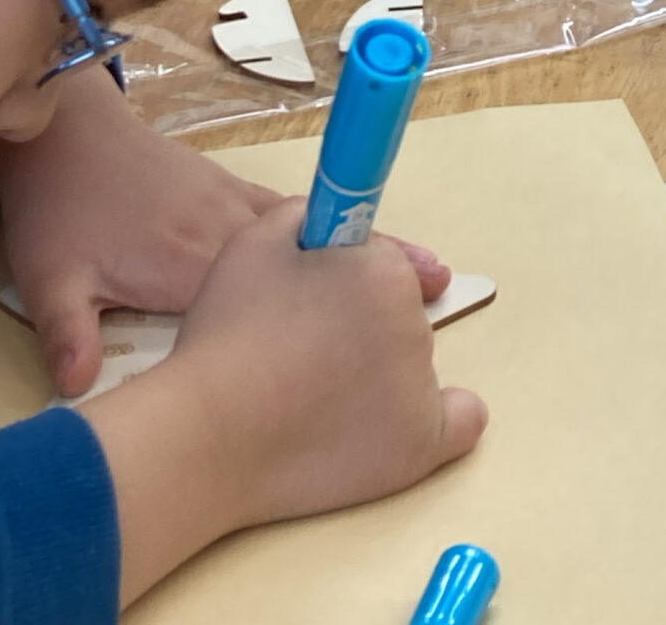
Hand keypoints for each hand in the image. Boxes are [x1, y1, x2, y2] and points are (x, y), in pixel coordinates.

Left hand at [0, 63, 283, 398]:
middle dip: (290, 322)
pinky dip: (304, 229)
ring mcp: (230, 204)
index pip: (245, 323)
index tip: (269, 379)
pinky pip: (280, 208)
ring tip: (321, 313)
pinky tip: (313, 253)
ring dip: (305, 275)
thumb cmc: (58, 215)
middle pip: (276, 286)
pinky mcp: (229, 183)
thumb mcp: (49, 282)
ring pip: (291, 242)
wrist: (69, 137)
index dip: (258, 353)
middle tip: (306, 358)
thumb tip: (79, 389)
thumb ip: (68, 336)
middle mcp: (221, 236)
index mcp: (185, 271)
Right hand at [82, 202, 483, 604]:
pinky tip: (405, 425)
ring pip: (409, 369)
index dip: (343, 287)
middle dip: (358, 329)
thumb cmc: (225, 335)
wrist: (205, 433)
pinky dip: (443, 418)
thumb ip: (304, 216)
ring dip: (378, 375)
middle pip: (396, 319)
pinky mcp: (415, 450)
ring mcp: (420, 392)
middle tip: (302, 358)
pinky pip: (460, 423)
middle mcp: (415, 326)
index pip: (380, 268)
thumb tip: (330, 218)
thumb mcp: (253, 241)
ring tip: (312, 404)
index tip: (312, 310)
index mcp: (386, 272)